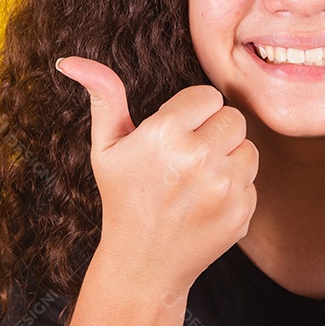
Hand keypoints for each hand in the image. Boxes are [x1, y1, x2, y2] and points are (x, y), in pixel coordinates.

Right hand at [55, 56, 258, 297]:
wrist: (143, 264)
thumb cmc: (123, 198)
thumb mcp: (106, 147)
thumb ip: (103, 96)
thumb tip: (72, 60)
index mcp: (165, 134)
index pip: (208, 96)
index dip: (193, 113)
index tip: (177, 134)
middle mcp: (198, 158)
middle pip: (233, 118)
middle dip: (213, 132)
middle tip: (187, 157)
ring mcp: (223, 187)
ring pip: (248, 147)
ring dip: (228, 158)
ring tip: (197, 179)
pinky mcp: (242, 210)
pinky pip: (252, 180)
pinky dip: (235, 189)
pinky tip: (207, 202)